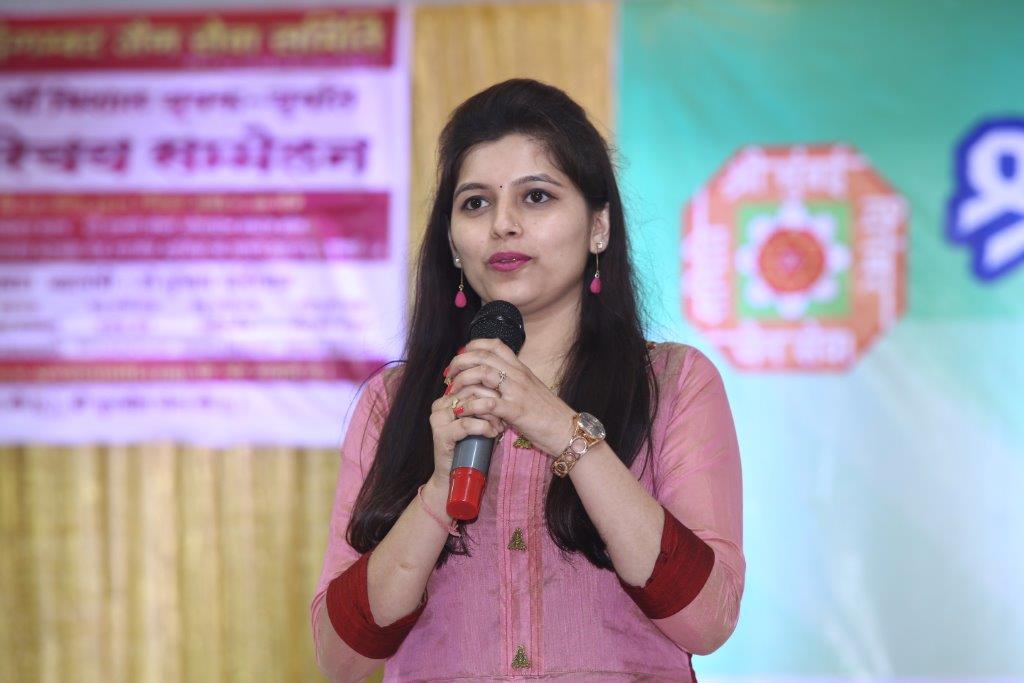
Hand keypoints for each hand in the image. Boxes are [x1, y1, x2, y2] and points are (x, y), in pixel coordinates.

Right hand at [428, 363, 505, 488]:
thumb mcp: (481, 420)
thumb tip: (506, 388)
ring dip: (490, 416)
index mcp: (448, 397)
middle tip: (505, 416)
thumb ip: (486, 403)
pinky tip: (493, 433)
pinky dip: (483, 428)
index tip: (505, 403)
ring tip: (500, 427)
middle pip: (472, 391)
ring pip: (470, 406)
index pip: (472, 381)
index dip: (492, 390)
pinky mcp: (440, 434)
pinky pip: (466, 424)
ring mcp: (438, 419)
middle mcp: (440, 405)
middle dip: (493, 403)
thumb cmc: (473, 447)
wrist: (456, 477)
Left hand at [445, 338, 575, 457]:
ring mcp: (517, 392)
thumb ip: (514, 382)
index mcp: (521, 369)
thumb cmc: (549, 414)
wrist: (568, 430)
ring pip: (483, 374)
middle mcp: (518, 375)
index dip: (473, 346)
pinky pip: (488, 403)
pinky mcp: (516, 411)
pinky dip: (470, 406)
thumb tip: (495, 380)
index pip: (495, 344)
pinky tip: (462, 411)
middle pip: (483, 356)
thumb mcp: (532, 390)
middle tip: (449, 374)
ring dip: (462, 381)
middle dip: (460, 362)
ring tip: (452, 392)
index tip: (461, 356)